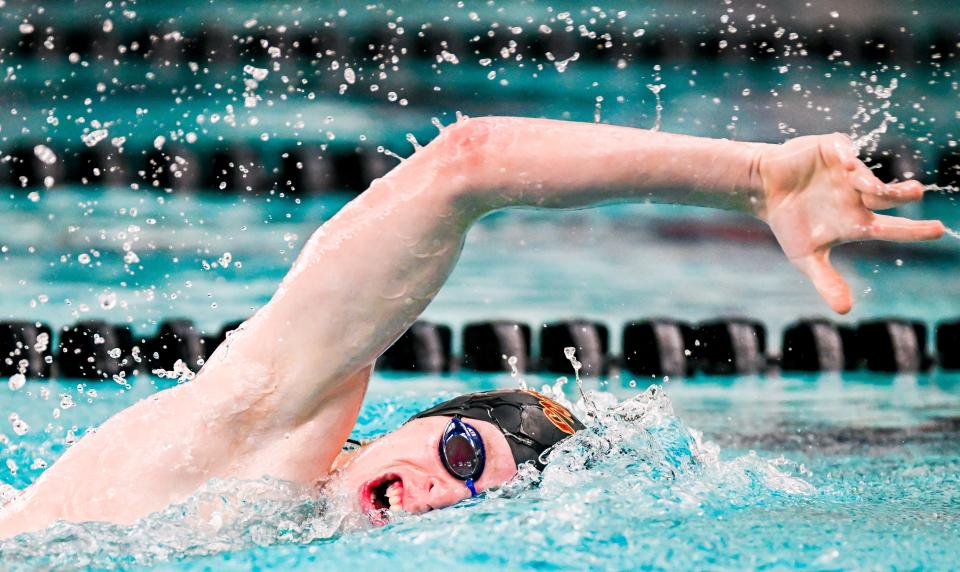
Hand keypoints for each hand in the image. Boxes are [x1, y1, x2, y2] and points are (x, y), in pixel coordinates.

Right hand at [755, 133, 944, 313]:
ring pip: (866, 175)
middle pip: (887, 196)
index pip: (891, 226)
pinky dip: (847, 158)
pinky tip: (846, 167)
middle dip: (901, 194)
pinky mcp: (833, 150)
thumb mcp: (805, 257)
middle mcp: (859, 195)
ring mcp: (848, 172)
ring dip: (870, 180)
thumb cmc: (788, 221)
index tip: (938, 230)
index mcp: (857, 220)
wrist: (762, 190)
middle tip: (916, 193)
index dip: (913, 229)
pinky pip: (845, 151)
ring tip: (868, 186)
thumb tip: (845, 311)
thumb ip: (827, 281)